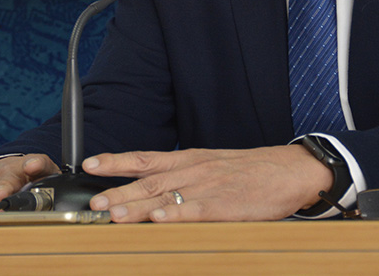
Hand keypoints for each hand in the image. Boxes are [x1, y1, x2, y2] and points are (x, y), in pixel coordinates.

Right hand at [0, 154, 60, 212]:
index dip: (35, 163)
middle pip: (7, 179)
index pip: (37, 162)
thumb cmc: (26, 176)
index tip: (32, 165)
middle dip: (4, 187)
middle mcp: (8, 172)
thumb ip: (54, 185)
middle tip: (1, 195)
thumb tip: (69, 202)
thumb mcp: (44, 174)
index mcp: (30, 167)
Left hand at [84, 145, 329, 221]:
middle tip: (93, 202)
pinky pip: (196, 210)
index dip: (115, 161)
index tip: (89, 164)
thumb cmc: (250, 172)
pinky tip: (159, 220)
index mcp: (188, 160)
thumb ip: (184, 176)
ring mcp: (208, 187)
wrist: (289, 171)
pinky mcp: (225, 205)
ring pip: (165, 196)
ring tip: (113, 214)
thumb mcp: (212, 165)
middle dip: (117, 190)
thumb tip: (153, 191)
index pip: (144, 158)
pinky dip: (175, 214)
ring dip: (137, 206)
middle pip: (147, 180)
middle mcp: (192, 170)